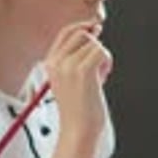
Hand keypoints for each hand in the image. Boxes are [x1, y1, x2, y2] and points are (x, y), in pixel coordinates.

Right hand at [45, 20, 112, 138]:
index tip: (96, 27)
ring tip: (98, 79)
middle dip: (95, 45)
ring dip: (102, 58)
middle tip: (98, 68)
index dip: (82, 26)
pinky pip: (102, 52)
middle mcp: (56, 62)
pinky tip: (102, 80)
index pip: (66, 32)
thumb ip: (78, 56)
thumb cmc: (80, 108)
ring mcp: (68, 66)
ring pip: (95, 43)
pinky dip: (107, 63)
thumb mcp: (73, 78)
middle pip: (81, 33)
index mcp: (50, 63)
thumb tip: (95, 28)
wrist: (79, 130)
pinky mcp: (82, 71)